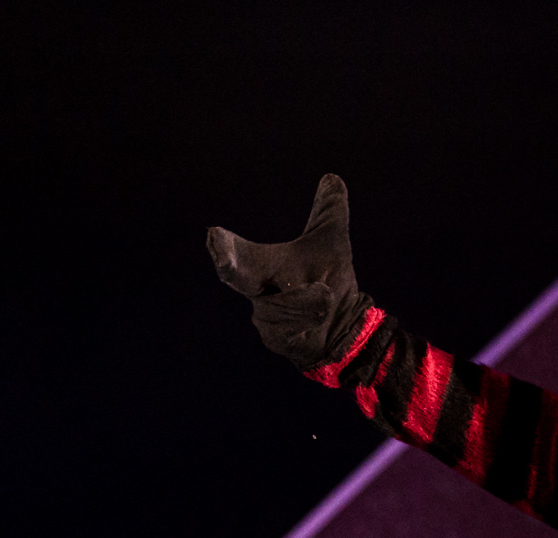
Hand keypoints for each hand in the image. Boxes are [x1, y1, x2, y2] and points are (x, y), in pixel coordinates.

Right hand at [208, 174, 366, 368]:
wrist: (344, 327)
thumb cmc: (331, 281)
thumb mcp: (332, 243)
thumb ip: (328, 212)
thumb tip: (333, 178)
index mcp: (260, 264)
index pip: (235, 251)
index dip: (223, 245)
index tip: (213, 235)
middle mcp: (256, 290)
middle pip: (237, 275)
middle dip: (230, 264)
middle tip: (224, 258)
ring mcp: (264, 318)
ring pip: (284, 302)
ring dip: (310, 296)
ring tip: (325, 294)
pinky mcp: (278, 340)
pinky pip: (295, 323)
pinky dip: (312, 315)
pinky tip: (322, 314)